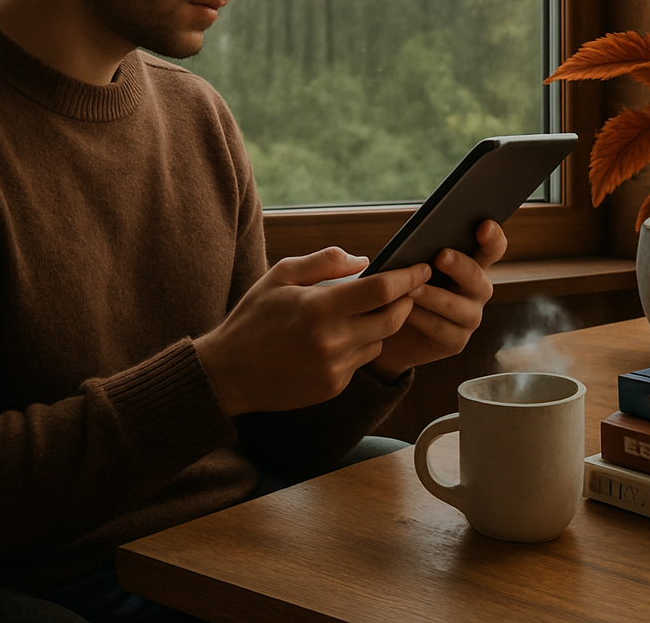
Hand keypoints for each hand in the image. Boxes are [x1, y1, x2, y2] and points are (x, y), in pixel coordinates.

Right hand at [194, 247, 429, 416]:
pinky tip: (339, 336)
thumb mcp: (281, 275)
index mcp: (318, 308)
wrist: (228, 373)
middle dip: (405, 301)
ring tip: (361, 311)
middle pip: (392, 318)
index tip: (420, 268)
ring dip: (379, 324)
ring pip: (379, 340)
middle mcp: (331, 341)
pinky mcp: (333, 387)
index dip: (407, 277)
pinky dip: (359, 344)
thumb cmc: (253, 317)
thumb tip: (364, 261)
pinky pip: (361, 360)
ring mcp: (334, 367)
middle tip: (406, 288)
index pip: (381, 290)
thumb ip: (325, 262)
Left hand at [369, 219, 506, 381]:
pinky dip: (421, 319)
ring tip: (412, 288)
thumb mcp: (411, 264)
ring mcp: (470, 317)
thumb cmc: (402, 286)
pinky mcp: (456, 341)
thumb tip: (419, 237)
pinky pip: (441, 328)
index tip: (484, 225)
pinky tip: (405, 312)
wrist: (387, 327)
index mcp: (472, 264)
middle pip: (477, 276)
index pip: (493, 248)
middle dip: (460, 265)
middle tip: (441, 255)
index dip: (493, 237)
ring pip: (458, 305)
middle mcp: (477, 290)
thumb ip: (421, 251)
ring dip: (434, 296)